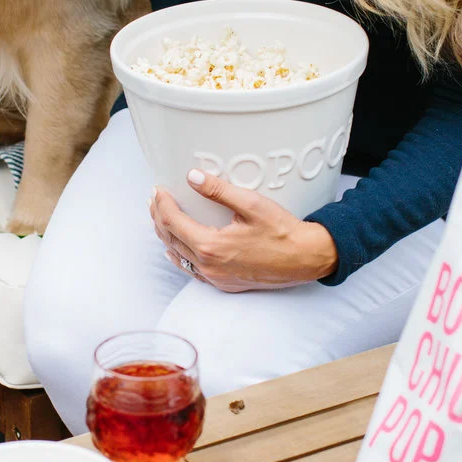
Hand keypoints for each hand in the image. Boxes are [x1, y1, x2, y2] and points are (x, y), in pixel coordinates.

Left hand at [150, 169, 338, 291]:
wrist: (306, 259)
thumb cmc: (283, 231)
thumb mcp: (252, 204)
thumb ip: (218, 190)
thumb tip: (192, 177)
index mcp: (211, 246)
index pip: (173, 221)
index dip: (162, 203)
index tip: (159, 188)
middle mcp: (209, 266)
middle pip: (171, 238)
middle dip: (159, 216)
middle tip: (155, 198)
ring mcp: (216, 278)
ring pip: (178, 256)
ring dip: (166, 235)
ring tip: (160, 216)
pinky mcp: (224, 284)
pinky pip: (192, 271)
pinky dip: (179, 256)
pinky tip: (174, 248)